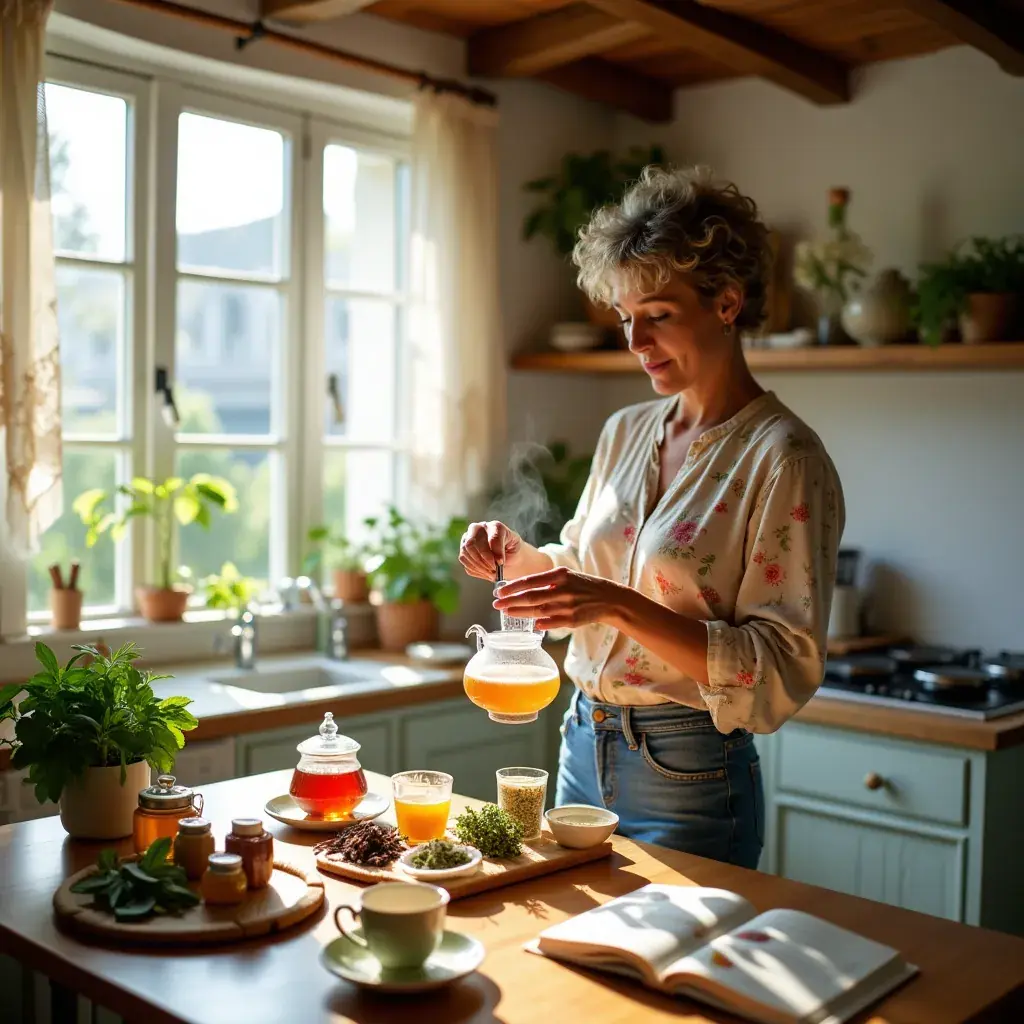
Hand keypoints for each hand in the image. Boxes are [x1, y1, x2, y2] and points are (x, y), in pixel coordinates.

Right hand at [459, 521, 521, 580]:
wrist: (509, 557)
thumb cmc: (513, 550)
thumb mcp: (515, 548)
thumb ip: (504, 551)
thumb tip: (495, 561)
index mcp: (495, 526)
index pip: (492, 537)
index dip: (496, 552)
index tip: (501, 563)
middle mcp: (479, 528)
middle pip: (472, 543)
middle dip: (483, 559)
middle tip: (494, 570)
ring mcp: (468, 538)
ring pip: (466, 551)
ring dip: (479, 566)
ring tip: (491, 574)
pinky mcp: (464, 549)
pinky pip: (464, 559)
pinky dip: (474, 569)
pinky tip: (485, 572)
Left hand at [492, 566, 623, 630]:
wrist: (609, 599)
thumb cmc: (584, 586)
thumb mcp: (567, 576)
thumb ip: (546, 581)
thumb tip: (522, 589)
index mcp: (560, 575)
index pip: (530, 581)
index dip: (512, 587)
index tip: (498, 592)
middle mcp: (562, 590)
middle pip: (530, 597)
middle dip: (510, 601)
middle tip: (496, 604)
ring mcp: (568, 606)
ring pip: (537, 611)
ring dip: (520, 613)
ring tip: (507, 613)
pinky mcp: (573, 620)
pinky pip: (550, 623)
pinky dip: (539, 624)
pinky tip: (531, 623)